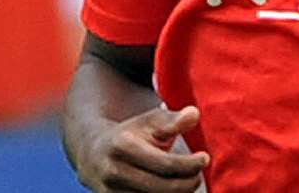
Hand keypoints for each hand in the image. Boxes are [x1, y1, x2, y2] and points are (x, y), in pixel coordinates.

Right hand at [76, 104, 208, 192]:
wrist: (93, 153)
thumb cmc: (131, 134)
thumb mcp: (150, 121)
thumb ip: (173, 120)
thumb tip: (195, 114)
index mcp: (123, 147)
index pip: (164, 164)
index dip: (189, 164)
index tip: (204, 158)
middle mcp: (114, 173)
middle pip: (161, 188)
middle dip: (187, 184)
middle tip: (198, 175)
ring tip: (187, 182)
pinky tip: (174, 190)